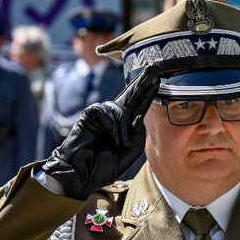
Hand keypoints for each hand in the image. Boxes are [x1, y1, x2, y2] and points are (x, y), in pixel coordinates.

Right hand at [40, 66, 159, 199]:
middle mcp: (115, 116)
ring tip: (118, 142)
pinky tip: (109, 135)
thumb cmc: (103, 165)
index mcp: (125, 125)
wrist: (81, 172)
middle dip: (143, 81)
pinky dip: (112, 125)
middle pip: (132, 94)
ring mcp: (102, 114)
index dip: (149, 92)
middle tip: (155, 66)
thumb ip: (138, 134)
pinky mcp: (91, 113)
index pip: (139, 104)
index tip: (158, 78)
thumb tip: (140, 115)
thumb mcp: (130, 151)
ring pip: (120, 108)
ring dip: (122, 127)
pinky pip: (107, 112)